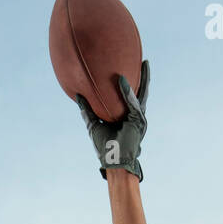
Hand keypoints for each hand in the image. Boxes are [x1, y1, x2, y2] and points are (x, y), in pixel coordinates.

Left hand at [77, 59, 149, 181]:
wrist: (112, 162)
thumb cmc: (104, 148)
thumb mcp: (93, 125)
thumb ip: (87, 111)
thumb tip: (78, 96)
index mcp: (127, 116)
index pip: (131, 96)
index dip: (131, 83)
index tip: (130, 68)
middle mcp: (136, 116)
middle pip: (141, 92)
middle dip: (145, 77)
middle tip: (145, 61)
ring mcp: (139, 119)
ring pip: (142, 95)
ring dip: (144, 79)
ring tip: (144, 64)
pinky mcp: (138, 122)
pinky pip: (133, 104)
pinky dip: (128, 92)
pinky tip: (122, 80)